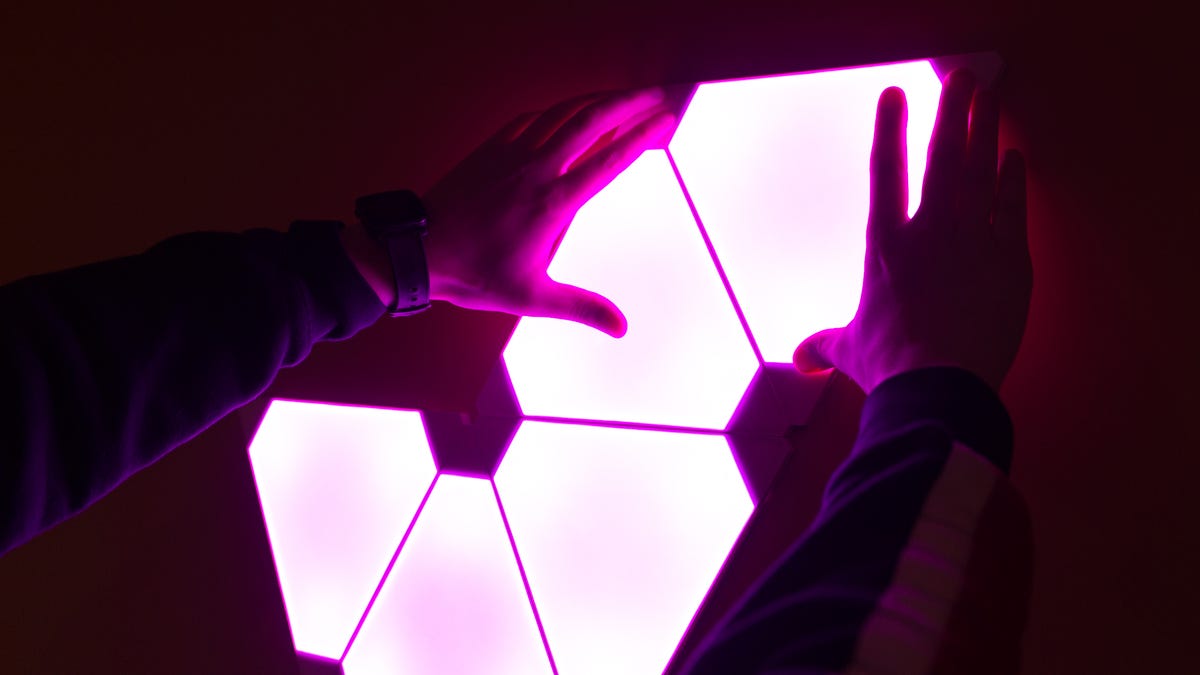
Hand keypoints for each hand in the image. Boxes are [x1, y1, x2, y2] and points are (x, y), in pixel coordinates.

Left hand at [420, 88, 676, 336]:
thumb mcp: (533, 298)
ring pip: (565, 112)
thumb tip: (621, 328)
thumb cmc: (476, 274)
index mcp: (553, 203)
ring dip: (600, 100)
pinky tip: (574, 111)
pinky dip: (562, 109)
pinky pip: (536, 117)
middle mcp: (537, 169)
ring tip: (627, 98)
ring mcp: (513, 153)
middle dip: (630, 103)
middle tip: (659, 97)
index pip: (609, 160)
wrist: (421, 249)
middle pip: (593, 120)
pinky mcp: (494, 148)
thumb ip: (582, 308)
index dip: (642, 137)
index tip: (667, 123)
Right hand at [792, 69, 1031, 392]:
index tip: (894, 94)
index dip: (888, 130)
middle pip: (941, 157)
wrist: (938, 386)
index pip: (884, 173)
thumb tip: (800, 361)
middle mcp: (928, 232)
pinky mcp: (1010, 261)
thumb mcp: (849, 350)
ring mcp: (972, 242)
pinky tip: (1014, 156)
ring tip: (989, 96)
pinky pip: (1012, 209)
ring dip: (985, 129)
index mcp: (884, 246)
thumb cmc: (889, 366)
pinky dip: (1014, 180)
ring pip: (980, 171)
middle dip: (951, 111)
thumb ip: (824, 345)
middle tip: (961, 77)